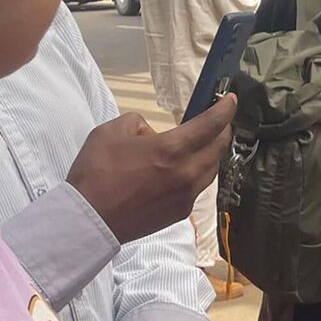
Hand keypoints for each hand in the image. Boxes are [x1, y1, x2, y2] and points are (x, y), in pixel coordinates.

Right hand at [66, 95, 235, 243]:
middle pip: (218, 147)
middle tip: (218, 120)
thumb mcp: (112, 131)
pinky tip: (183, 170)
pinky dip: (197, 173)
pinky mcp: (181, 212)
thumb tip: (153, 134)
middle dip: (222, 129)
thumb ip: (139, 123)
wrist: (89, 220)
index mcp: (172, 149)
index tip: (230, 99)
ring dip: (211, 153)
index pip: (212, 124)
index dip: (225, 109)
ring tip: (202, 143)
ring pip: (212, 169)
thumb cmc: (96, 174)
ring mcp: (187, 195)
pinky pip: (198, 187)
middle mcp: (187, 173)